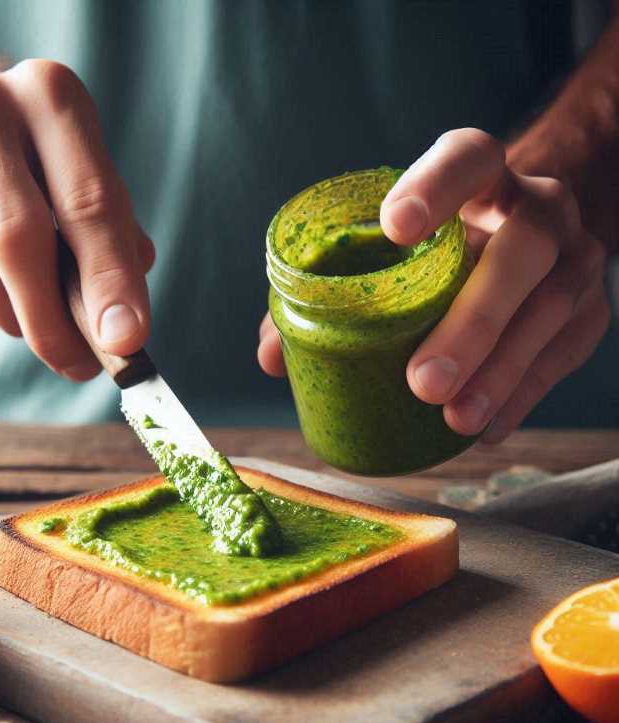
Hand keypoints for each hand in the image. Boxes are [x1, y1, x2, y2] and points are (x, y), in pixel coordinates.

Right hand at [0, 59, 154, 380]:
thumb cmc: (45, 165)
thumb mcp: (90, 179)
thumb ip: (115, 243)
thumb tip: (121, 326)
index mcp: (52, 96)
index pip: (89, 203)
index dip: (110, 280)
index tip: (126, 343)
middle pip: (17, 240)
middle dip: (53, 322)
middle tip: (79, 365)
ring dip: (15, 319)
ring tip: (40, 325)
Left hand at [258, 128, 609, 442]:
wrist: (534, 234)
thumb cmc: (442, 245)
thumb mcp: (395, 247)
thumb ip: (330, 290)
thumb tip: (272, 356)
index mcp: (481, 176)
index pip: (468, 158)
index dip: (435, 186)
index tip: (393, 226)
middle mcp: (537, 208)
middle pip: (522, 250)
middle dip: (473, 319)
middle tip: (422, 381)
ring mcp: (574, 258)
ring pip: (551, 308)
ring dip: (501, 370)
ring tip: (454, 418)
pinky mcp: (590, 309)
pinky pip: (564, 354)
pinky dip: (524, 393)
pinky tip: (484, 427)